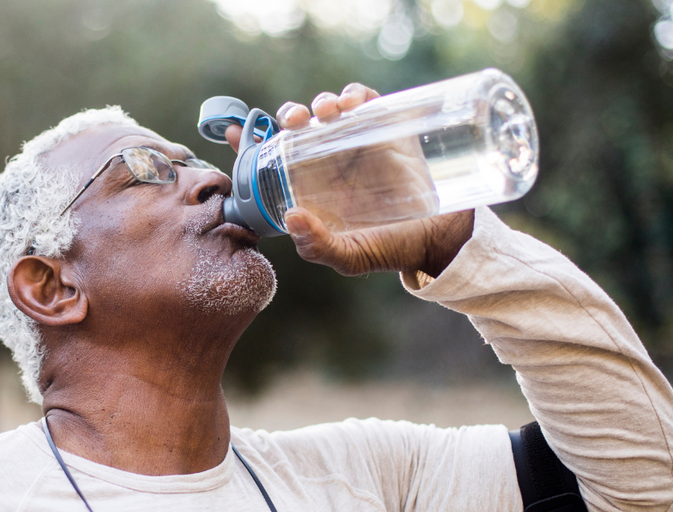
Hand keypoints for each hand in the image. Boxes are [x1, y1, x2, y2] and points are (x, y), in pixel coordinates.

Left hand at [224, 84, 472, 277]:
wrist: (438, 238)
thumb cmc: (389, 248)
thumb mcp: (348, 256)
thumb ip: (317, 245)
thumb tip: (291, 216)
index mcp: (310, 186)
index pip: (272, 159)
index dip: (249, 142)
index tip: (233, 133)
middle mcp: (328, 161)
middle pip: (299, 125)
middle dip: (290, 114)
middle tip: (294, 122)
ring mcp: (356, 142)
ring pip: (328, 109)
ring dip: (320, 103)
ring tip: (324, 114)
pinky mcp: (386, 129)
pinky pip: (365, 100)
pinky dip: (355, 94)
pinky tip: (351, 103)